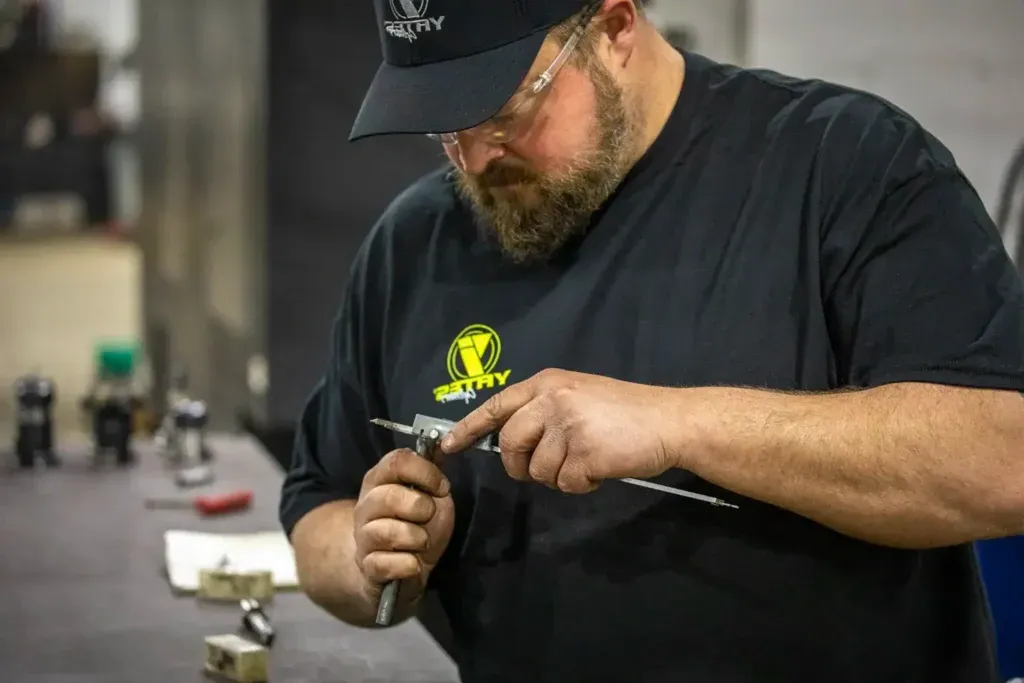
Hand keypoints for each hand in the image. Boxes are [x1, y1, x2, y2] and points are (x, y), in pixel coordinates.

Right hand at [352, 449, 454, 601]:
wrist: (398, 569)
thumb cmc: (417, 525)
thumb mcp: (432, 497)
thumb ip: (434, 474)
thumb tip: (444, 445)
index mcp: (380, 481)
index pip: (396, 462)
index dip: (425, 472)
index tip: (442, 487)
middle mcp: (366, 506)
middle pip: (389, 496)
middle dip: (421, 507)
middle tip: (430, 515)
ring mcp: (363, 537)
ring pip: (386, 531)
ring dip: (417, 538)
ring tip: (423, 542)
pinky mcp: (367, 567)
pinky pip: (385, 564)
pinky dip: (408, 565)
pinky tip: (414, 564)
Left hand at [440, 369, 682, 493]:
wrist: (671, 420)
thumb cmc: (627, 411)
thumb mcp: (580, 395)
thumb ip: (546, 410)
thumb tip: (514, 440)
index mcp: (548, 383)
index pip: (497, 405)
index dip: (469, 427)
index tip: (448, 445)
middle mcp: (552, 400)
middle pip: (510, 444)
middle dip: (521, 466)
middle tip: (545, 469)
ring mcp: (568, 425)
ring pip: (538, 470)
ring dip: (560, 476)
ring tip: (588, 461)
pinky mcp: (584, 452)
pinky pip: (566, 483)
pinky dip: (582, 485)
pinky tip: (601, 469)